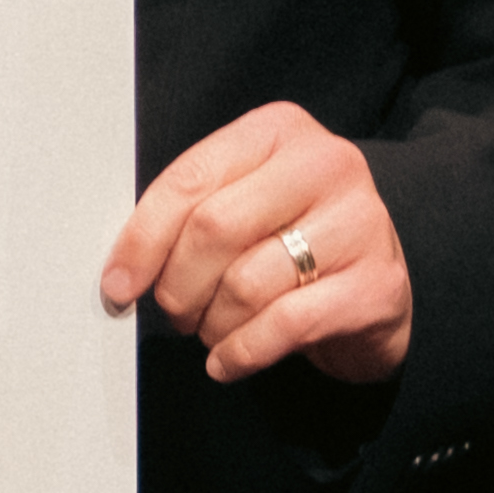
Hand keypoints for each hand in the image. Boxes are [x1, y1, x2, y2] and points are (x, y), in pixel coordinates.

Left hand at [104, 102, 414, 385]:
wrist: (373, 287)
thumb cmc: (288, 242)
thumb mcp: (238, 207)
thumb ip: (185, 217)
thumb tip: (120, 272)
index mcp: (278, 131)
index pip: (188, 181)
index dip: (141, 241)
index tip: (116, 286)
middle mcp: (327, 165)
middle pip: (214, 229)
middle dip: (176, 286)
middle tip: (174, 313)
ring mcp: (361, 223)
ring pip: (245, 284)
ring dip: (211, 324)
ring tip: (212, 330)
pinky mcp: (377, 285)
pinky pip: (282, 325)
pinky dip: (239, 352)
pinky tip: (227, 361)